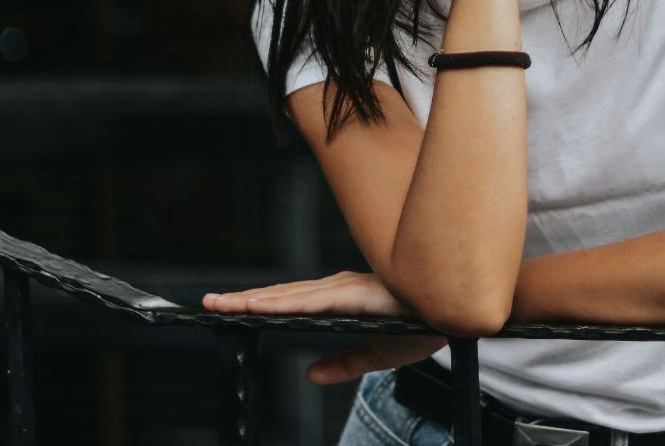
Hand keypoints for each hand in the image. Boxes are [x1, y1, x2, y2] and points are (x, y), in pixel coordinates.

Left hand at [202, 270, 447, 383]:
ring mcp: (344, 289)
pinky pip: (310, 300)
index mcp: (339, 300)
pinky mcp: (354, 295)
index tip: (225, 307)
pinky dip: (281, 302)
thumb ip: (343, 364)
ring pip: (288, 296)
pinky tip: (259, 305)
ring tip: (222, 304)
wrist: (456, 311)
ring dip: (253, 299)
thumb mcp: (377, 355)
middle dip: (242, 300)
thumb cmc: (422, 323)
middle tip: (207, 304)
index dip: (256, 304)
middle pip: (281, 296)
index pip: (289, 303)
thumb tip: (310, 376)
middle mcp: (337, 288)